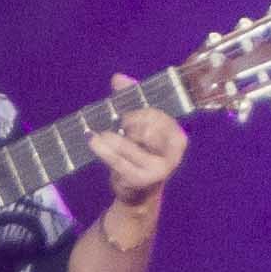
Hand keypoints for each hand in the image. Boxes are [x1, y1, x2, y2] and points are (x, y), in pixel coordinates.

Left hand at [85, 82, 189, 223]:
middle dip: (128, 125)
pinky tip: (93, 141)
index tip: (125, 116)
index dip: (139, 112)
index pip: (158, 115)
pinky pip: (119, 160)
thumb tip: (118, 78)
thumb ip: (131, 101)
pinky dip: (104, 149)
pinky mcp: (142, 179)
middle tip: (119, 129)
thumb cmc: (140, 154)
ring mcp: (159, 168)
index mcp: (177, 137)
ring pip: (130, 144)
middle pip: (146, 128)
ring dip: (111, 138)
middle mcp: (174, 153)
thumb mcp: (139, 127)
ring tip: (97, 135)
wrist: (139, 194)